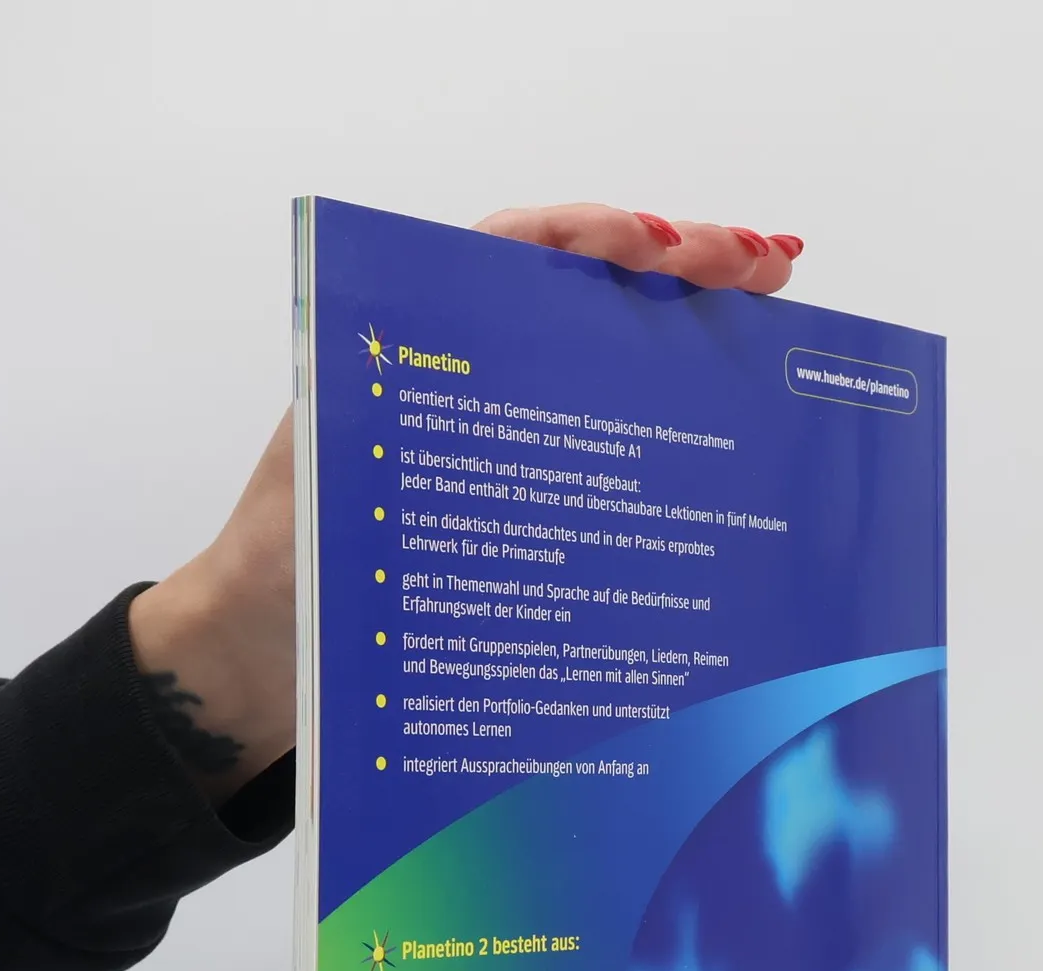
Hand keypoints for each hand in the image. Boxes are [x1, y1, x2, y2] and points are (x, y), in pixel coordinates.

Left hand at [129, 206, 803, 800]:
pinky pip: (612, 446)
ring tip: (777, 310)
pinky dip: (677, 427)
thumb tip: (447, 411)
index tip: (665, 247)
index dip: (594, 238)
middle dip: (684, 267)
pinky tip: (736, 426)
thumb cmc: (281, 573)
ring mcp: (511, 439)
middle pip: (588, 296)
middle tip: (769, 267)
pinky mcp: (532, 504)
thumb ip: (376, 441)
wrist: (265, 659)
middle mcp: (472, 380)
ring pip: (614, 363)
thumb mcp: (322, 491)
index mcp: (413, 349)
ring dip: (695, 332)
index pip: (516, 256)